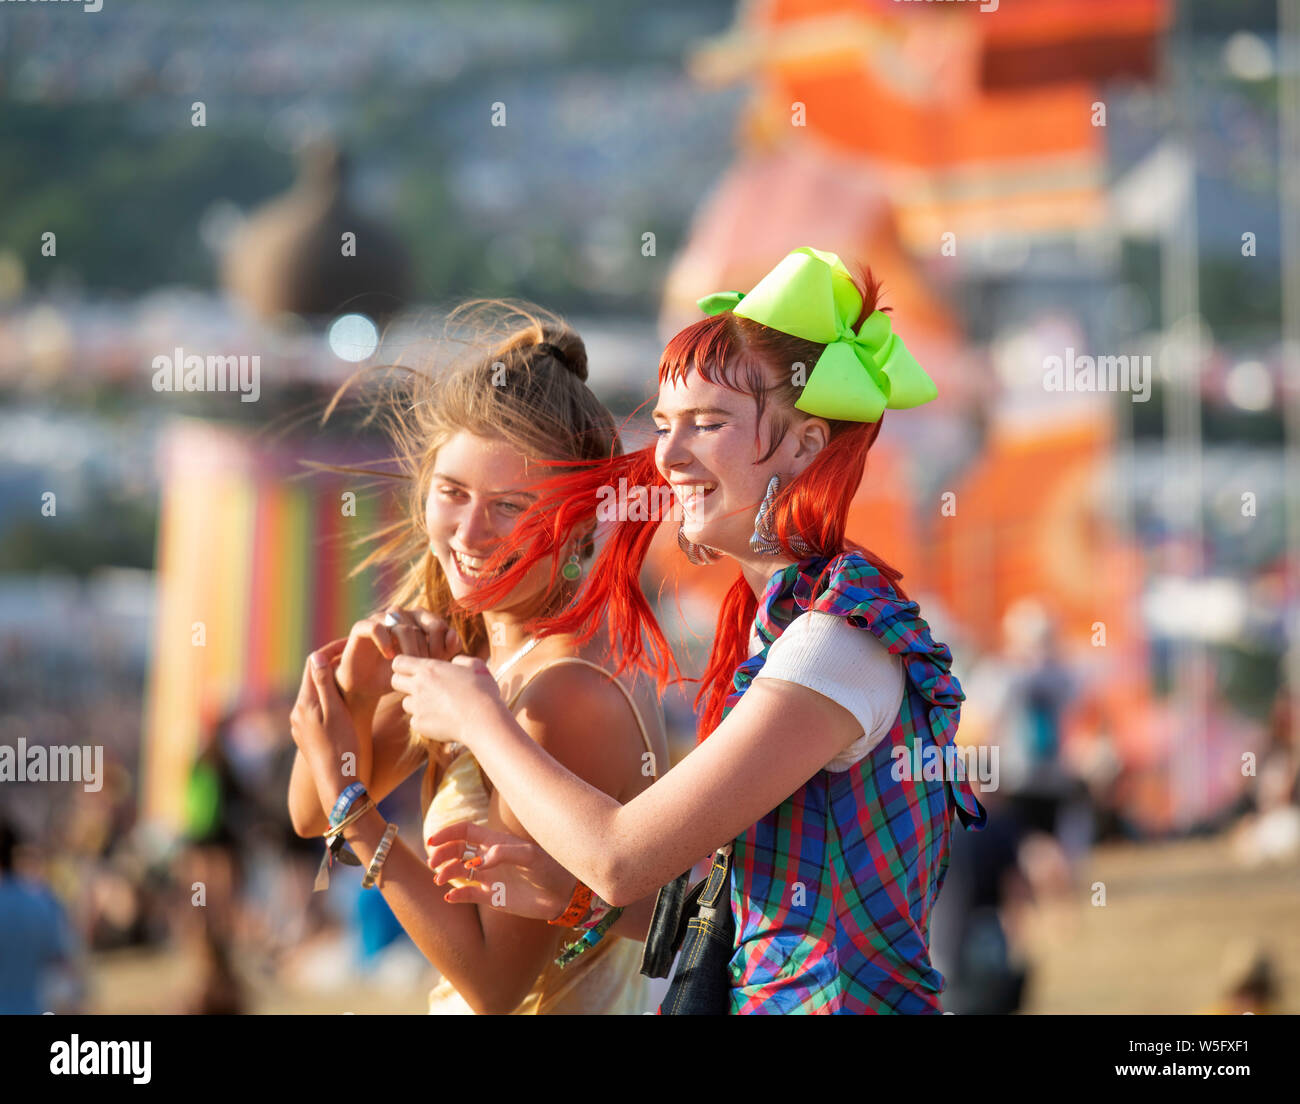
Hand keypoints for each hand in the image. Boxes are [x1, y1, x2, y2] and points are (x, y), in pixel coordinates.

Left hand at [290, 644, 368, 811]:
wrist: (337, 783)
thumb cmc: (342, 747)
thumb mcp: (336, 712)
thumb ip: (325, 684)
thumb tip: (317, 656)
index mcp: (305, 704)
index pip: (313, 665)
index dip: (331, 651)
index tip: (350, 645)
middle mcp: (298, 713)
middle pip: (313, 679)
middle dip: (331, 666)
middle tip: (354, 658)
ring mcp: (301, 726)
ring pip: (315, 695)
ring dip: (330, 684)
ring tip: (352, 679)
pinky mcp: (307, 737)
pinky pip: (317, 711)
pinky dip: (329, 702)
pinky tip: (345, 706)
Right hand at [338, 608, 461, 703]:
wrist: (368, 685)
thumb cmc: (399, 672)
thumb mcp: (425, 664)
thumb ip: (444, 650)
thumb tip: (454, 635)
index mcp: (418, 619)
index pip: (438, 624)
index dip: (441, 645)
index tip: (435, 664)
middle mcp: (400, 614)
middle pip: (421, 625)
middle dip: (425, 649)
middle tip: (422, 667)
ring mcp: (380, 618)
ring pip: (402, 626)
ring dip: (408, 647)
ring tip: (407, 664)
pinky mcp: (361, 626)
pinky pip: (376, 627)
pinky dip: (385, 642)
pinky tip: (389, 657)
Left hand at [390, 654, 505, 746]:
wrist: (482, 719)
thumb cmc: (482, 691)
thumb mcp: (476, 666)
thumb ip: (461, 661)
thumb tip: (455, 663)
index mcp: (429, 668)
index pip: (399, 662)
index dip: (405, 665)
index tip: (416, 670)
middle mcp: (418, 686)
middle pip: (394, 681)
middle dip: (404, 683)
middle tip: (422, 687)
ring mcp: (417, 706)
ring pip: (405, 703)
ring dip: (417, 703)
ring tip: (437, 706)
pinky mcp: (419, 724)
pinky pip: (415, 721)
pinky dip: (425, 721)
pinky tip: (442, 720)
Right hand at [425, 820, 574, 920]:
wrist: (563, 894)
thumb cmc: (550, 867)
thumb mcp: (530, 855)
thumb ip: (504, 853)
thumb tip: (478, 861)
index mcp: (496, 841)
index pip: (465, 831)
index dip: (447, 833)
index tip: (432, 841)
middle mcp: (489, 857)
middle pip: (457, 850)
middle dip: (442, 853)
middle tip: (434, 863)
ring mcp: (489, 877)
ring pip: (459, 871)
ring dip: (446, 873)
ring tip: (440, 880)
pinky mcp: (492, 897)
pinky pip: (468, 895)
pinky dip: (457, 895)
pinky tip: (451, 897)